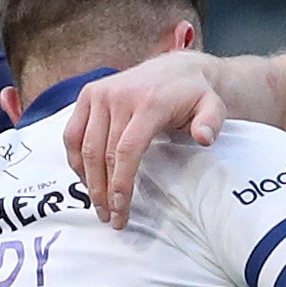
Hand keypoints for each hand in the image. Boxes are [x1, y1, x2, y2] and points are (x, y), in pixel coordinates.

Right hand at [62, 50, 227, 225]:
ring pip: (83, 147)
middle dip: (103, 191)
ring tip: (97, 204)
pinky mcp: (87, 94)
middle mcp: (117, 95)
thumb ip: (211, 122)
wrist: (177, 69)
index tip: (121, 210)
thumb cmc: (193, 95)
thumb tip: (204, 138)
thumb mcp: (213, 106)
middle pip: (102, 153)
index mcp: (147, 101)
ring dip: (87, 180)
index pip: (126, 150)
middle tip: (109, 217)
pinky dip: (76, 160)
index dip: (120, 185)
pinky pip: (72, 134)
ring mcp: (99, 93)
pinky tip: (87, 179)